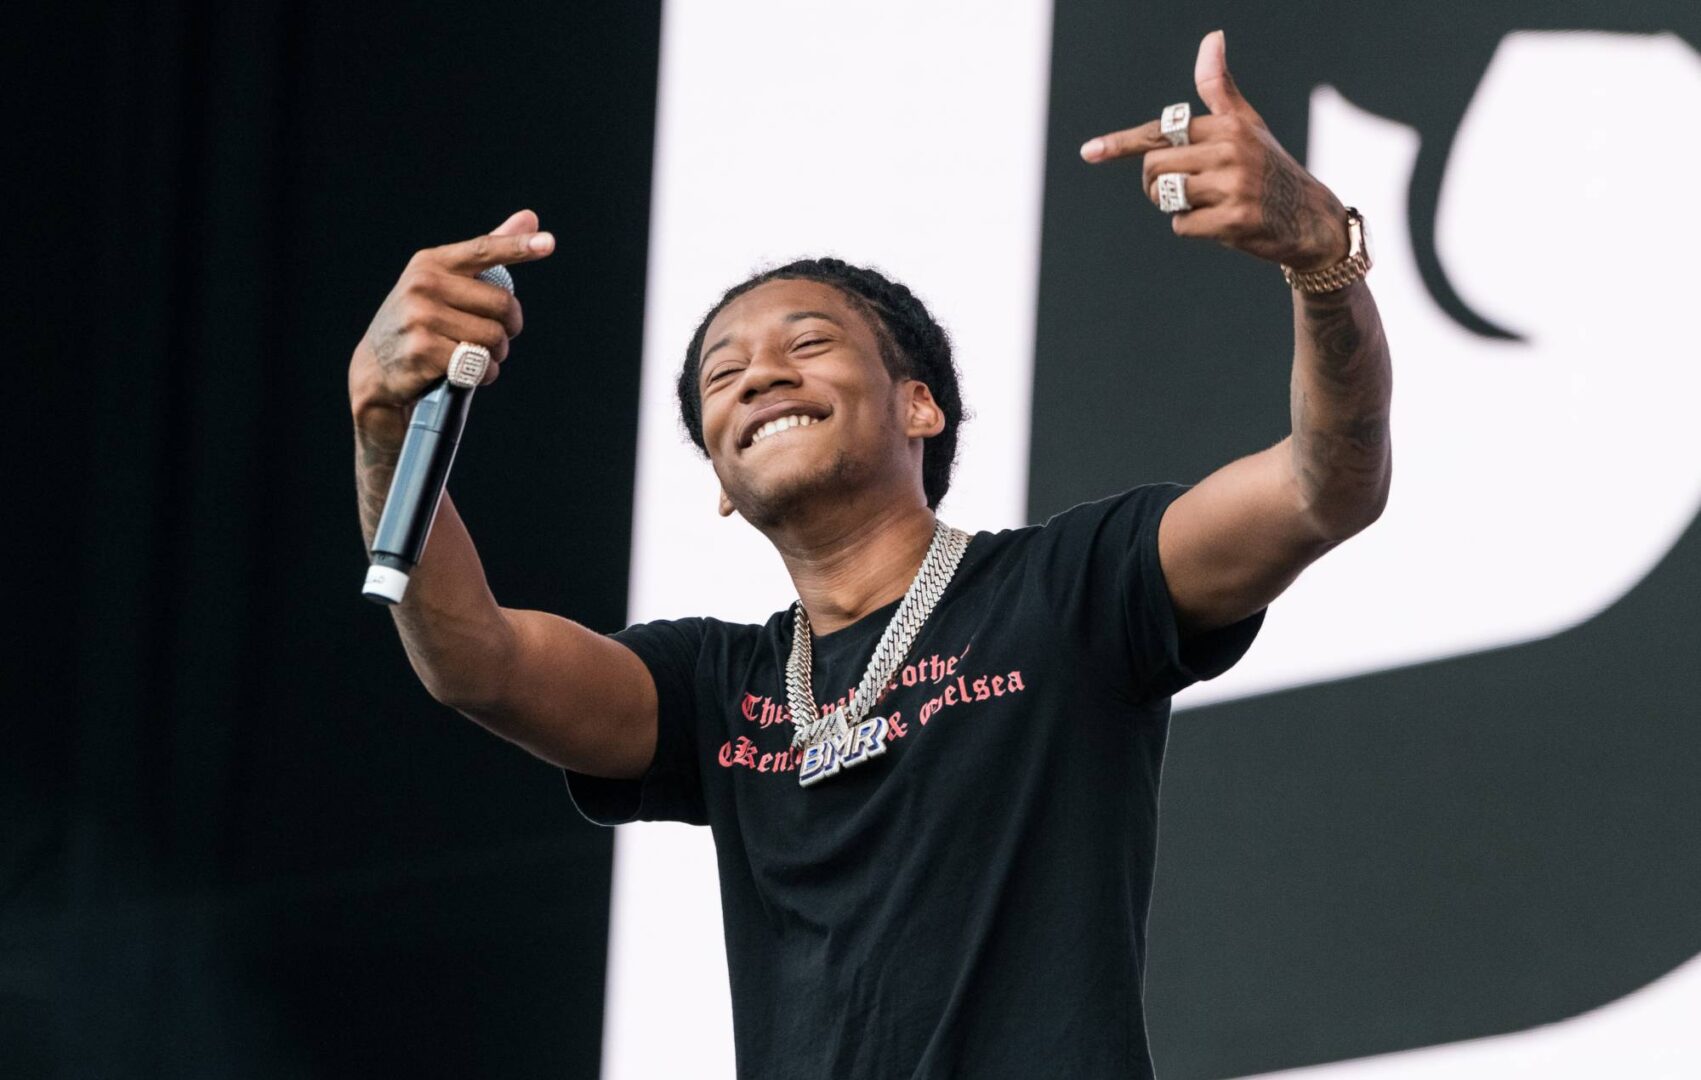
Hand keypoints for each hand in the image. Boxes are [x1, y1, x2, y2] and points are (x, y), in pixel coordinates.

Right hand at [348, 209, 554, 423]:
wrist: (375, 367)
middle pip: (502, 306)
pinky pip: (479, 364)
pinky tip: (462, 373)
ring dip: (494, 355)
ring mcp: (421, 316)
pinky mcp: (423, 350)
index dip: (518, 247)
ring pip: (493, 338)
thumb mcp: (443, 282)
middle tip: (494, 339)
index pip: (483, 250)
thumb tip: (530, 218)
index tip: (548, 242)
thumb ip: (486, 254)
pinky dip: (481, 375)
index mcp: (432, 263)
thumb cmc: (420, 322)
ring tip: (473, 356)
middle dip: (508, 329)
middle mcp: (424, 284)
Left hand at [1079, 31, 1347, 270]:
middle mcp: (1230, 150)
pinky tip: (1221, 224)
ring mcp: (1233, 185)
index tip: (1089, 152)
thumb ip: (1219, 88)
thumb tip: (1212, 37)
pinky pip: (1183, 225)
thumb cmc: (1269, 167)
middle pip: (1154, 168)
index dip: (1121, 144)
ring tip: (1207, 203)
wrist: (1311, 217)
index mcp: (1227, 125)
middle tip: (1183, 191)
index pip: (1161, 132)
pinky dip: (1192, 228)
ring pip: (1166, 197)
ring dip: (1175, 206)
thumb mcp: (1245, 123)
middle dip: (1156, 184)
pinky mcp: (1234, 220)